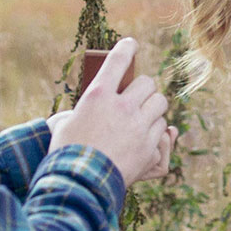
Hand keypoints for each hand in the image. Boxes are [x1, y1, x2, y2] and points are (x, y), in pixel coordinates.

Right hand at [53, 40, 171, 188]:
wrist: (78, 187)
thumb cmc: (67, 154)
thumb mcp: (68, 123)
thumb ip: (91, 109)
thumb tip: (111, 104)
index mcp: (97, 95)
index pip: (117, 60)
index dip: (126, 48)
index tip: (132, 44)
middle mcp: (122, 107)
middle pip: (147, 83)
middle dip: (144, 89)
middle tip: (138, 97)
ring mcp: (139, 127)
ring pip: (160, 106)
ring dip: (152, 111)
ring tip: (141, 120)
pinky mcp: (149, 149)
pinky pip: (163, 133)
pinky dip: (156, 136)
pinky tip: (145, 141)